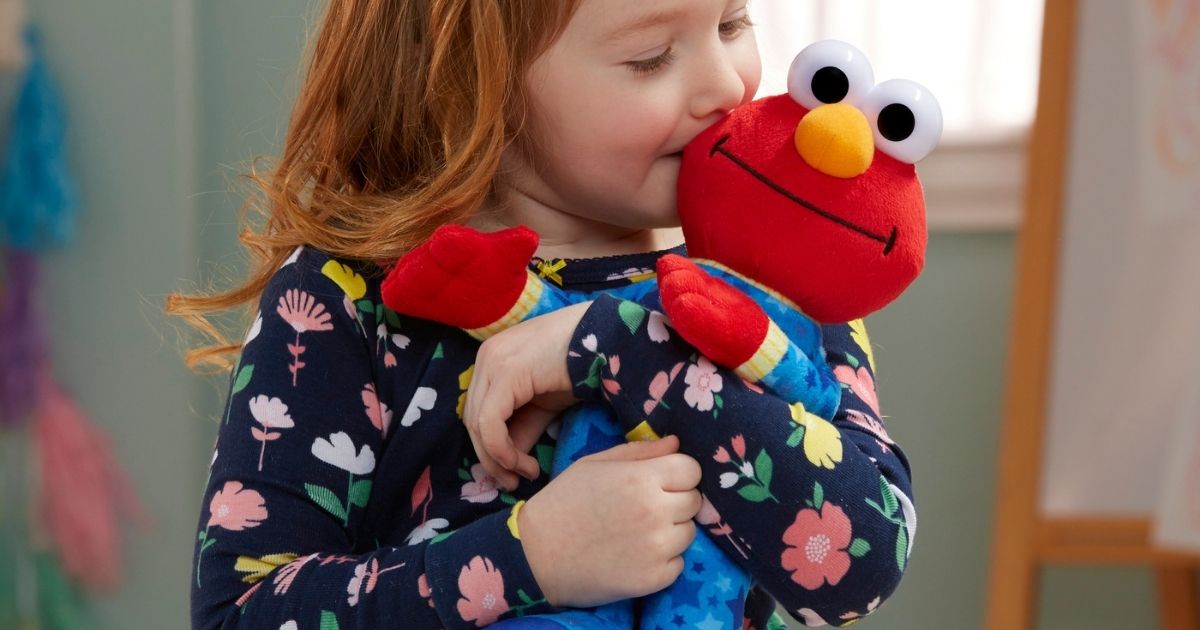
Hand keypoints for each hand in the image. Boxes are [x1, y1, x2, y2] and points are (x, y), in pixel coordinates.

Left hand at [462, 301, 592, 489]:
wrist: (607, 339)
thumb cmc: (582, 366)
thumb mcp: (545, 404)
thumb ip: (523, 428)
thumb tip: (508, 464)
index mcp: (492, 360)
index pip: (478, 411)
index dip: (489, 448)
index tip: (511, 474)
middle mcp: (486, 358)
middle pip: (473, 419)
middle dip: (490, 458)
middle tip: (512, 482)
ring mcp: (493, 362)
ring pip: (478, 423)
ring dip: (498, 458)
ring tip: (524, 474)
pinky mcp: (505, 372)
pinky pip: (491, 422)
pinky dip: (502, 449)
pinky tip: (524, 463)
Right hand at [517, 436, 702, 607]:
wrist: (536, 555)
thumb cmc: (564, 502)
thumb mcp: (594, 464)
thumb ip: (639, 452)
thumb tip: (676, 443)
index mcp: (641, 478)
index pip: (692, 469)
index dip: (678, 473)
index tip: (660, 481)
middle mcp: (655, 511)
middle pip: (694, 500)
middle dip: (675, 501)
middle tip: (645, 508)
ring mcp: (657, 547)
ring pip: (689, 532)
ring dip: (671, 531)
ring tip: (638, 532)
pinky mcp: (655, 578)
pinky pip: (678, 563)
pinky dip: (663, 560)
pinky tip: (635, 555)